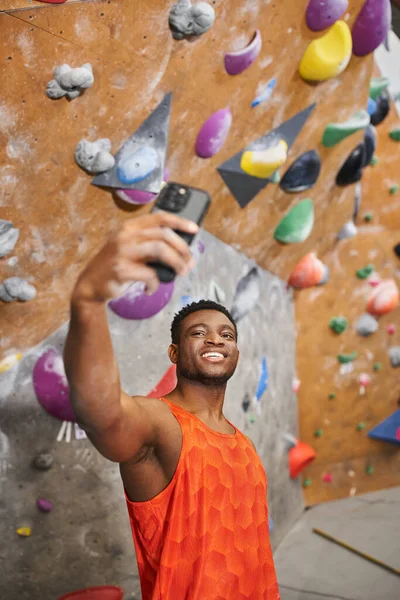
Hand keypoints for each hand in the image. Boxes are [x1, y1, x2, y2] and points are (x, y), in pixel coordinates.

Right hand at [72, 212, 198, 302]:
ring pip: (160, 250)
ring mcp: (122, 251)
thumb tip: (181, 249)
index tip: (194, 229)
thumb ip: (149, 244)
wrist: (91, 285)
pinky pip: (149, 274)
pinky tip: (151, 288)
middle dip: (182, 249)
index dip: (179, 222)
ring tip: (181, 272)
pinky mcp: (121, 269)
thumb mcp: (130, 249)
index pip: (159, 217)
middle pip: (164, 235)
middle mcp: (125, 235)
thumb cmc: (116, 266)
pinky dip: (155, 284)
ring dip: (176, 263)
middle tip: (190, 263)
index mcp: (129, 227)